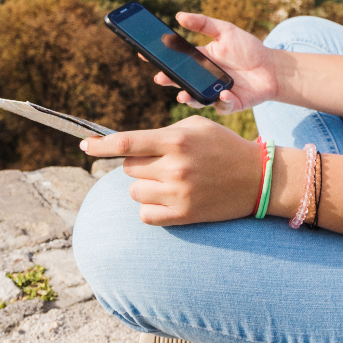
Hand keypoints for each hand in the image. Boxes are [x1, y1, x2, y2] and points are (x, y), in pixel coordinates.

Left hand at [81, 116, 261, 225]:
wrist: (258, 178)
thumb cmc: (224, 146)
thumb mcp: (196, 127)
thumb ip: (162, 134)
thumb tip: (126, 146)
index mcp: (176, 140)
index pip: (126, 143)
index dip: (99, 145)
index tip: (84, 146)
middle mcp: (175, 167)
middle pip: (128, 168)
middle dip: (140, 165)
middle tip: (163, 164)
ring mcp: (178, 193)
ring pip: (135, 192)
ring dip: (146, 187)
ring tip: (171, 182)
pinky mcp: (183, 215)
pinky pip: (146, 215)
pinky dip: (152, 208)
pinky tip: (170, 200)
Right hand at [162, 12, 288, 114]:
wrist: (272, 68)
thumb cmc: (249, 48)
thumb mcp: (226, 31)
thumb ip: (203, 23)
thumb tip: (179, 15)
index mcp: (200, 60)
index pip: (176, 60)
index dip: (160, 59)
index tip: (144, 54)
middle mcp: (203, 79)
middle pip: (181, 81)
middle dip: (169, 80)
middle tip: (160, 77)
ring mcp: (214, 93)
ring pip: (196, 98)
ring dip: (189, 98)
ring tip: (182, 95)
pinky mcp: (229, 105)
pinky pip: (221, 106)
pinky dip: (221, 101)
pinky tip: (223, 94)